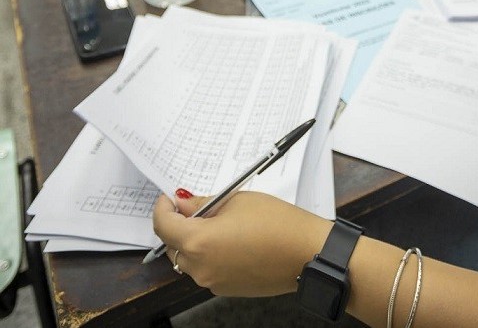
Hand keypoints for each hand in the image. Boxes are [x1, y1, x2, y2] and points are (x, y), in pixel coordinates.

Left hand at [152, 191, 328, 295]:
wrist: (306, 252)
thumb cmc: (278, 224)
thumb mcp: (238, 200)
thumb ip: (204, 203)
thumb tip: (183, 203)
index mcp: (198, 242)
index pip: (163, 226)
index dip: (163, 208)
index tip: (169, 199)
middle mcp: (199, 267)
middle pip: (173, 245)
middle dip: (179, 224)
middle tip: (197, 207)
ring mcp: (212, 281)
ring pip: (189, 259)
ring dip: (194, 241)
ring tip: (220, 223)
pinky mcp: (225, 288)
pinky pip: (206, 269)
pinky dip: (210, 254)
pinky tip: (232, 241)